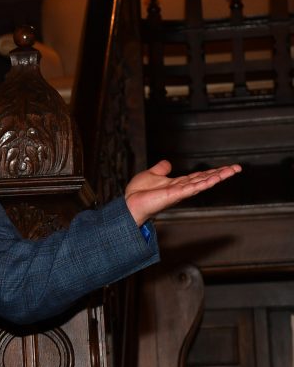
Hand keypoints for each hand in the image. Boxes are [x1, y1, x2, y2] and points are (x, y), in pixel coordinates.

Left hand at [125, 160, 241, 224]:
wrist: (129, 203)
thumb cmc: (138, 193)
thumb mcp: (151, 175)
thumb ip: (161, 169)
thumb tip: (167, 163)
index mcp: (178, 184)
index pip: (199, 176)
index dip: (212, 172)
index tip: (226, 167)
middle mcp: (182, 188)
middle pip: (205, 179)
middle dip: (221, 173)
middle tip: (237, 168)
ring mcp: (180, 192)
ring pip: (203, 182)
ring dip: (218, 177)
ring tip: (232, 170)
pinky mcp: (175, 194)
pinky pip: (193, 187)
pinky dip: (204, 182)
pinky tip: (215, 179)